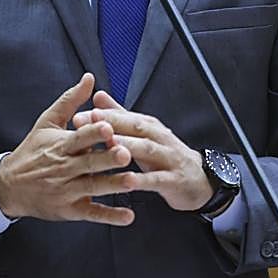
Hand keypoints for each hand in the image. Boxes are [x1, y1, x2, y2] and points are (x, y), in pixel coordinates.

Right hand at [0, 74, 136, 224]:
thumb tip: (90, 78)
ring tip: (133, 182)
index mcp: (60, 146)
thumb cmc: (32, 151)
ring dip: (113, 186)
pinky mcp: (70, 210)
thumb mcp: (47, 122)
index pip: (78, 137)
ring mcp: (67, 191)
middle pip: (88, 163)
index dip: (92, 132)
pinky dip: (110, 216)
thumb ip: (71, 101)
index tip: (108, 125)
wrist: (9, 186)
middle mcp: (64, 168)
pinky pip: (92, 213)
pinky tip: (128, 216)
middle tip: (126, 153)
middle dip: (107, 159)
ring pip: (93, 188)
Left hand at [72, 91, 212, 211]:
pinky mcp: (174, 179)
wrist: (198, 181)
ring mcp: (168, 157)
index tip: (79, 117)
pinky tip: (127, 181)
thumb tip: (97, 96)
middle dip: (111, 125)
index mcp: (148, 125)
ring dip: (127, 146)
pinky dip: (142, 180)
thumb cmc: (164, 156)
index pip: (124, 116)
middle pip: (135, 127)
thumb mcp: (143, 134)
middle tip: (87, 126)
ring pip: (146, 149)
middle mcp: (159, 137)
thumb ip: (119, 115)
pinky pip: (156, 179)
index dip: (102, 115)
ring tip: (107, 146)